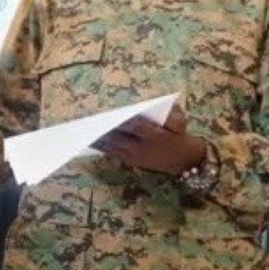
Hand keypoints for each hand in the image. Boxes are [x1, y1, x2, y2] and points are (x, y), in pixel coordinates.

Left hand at [90, 107, 206, 174]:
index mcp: (156, 135)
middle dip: (102, 130)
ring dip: (98, 140)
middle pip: (118, 138)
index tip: (106, 112)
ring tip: (83, 130)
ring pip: (112, 147)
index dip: (120, 119)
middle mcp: (142, 148)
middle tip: (86, 121)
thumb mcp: (180, 120)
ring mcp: (135, 157)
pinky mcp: (131, 162)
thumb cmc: (180, 135)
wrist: (185, 161)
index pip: (135, 126)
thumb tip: (148, 107)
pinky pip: (112, 154)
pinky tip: (90, 140)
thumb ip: (166, 113)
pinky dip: (101, 147)